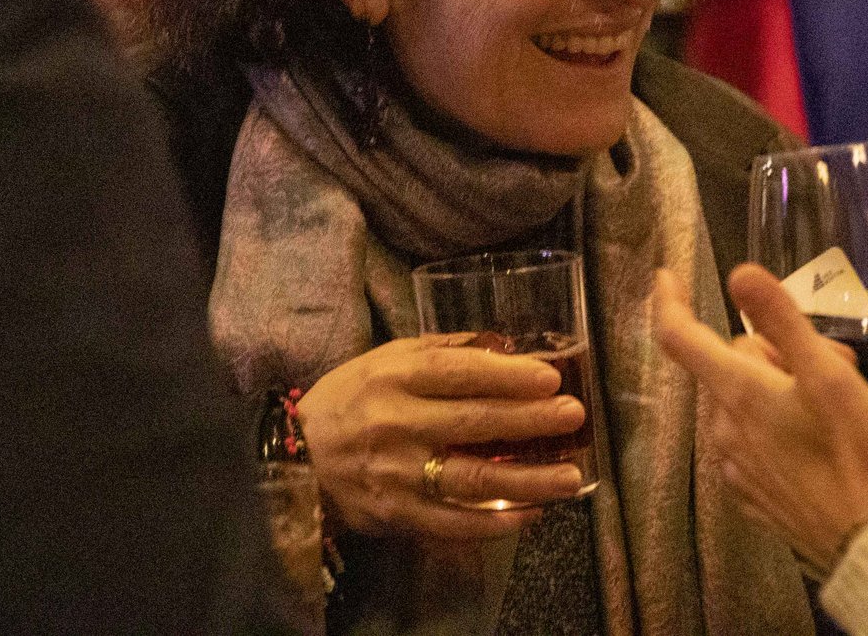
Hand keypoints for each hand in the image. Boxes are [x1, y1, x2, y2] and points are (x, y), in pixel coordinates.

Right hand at [297, 336, 590, 541]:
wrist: (293, 458)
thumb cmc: (349, 400)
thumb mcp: (385, 359)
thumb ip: (441, 351)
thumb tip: (503, 346)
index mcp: (395, 377)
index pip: (459, 373)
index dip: (508, 376)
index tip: (550, 379)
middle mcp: (397, 423)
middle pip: (474, 422)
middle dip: (530, 420)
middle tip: (574, 416)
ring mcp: (398, 474)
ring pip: (472, 478)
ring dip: (527, 479)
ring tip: (570, 477)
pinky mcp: (397, 514)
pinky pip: (453, 522)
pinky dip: (494, 522)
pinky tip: (529, 515)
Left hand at [651, 264, 867, 574]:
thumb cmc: (860, 454)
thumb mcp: (831, 377)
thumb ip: (782, 320)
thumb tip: (738, 274)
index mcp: (739, 394)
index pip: (680, 338)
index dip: (669, 302)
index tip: (666, 276)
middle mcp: (724, 430)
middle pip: (729, 365)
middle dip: (774, 350)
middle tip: (838, 360)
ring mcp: (736, 467)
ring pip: (741, 401)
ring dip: (778, 388)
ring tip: (837, 401)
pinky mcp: (753, 496)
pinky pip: (750, 441)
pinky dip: (775, 426)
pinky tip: (819, 438)